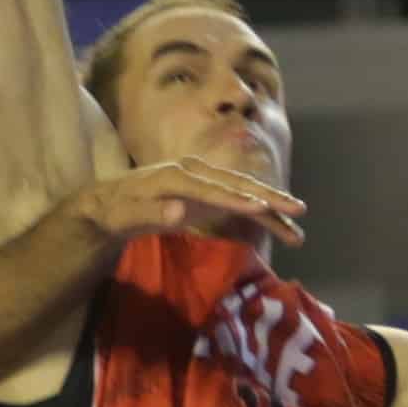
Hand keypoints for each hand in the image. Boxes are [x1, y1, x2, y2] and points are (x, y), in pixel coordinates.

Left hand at [70, 158, 306, 251]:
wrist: (109, 204)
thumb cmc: (113, 211)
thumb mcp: (123, 215)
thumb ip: (149, 212)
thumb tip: (178, 212)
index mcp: (176, 176)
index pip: (211, 188)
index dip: (236, 198)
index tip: (260, 207)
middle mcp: (195, 173)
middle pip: (237, 185)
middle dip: (269, 198)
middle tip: (298, 210)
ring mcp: (204, 182)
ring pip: (245, 194)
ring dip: (273, 211)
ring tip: (298, 233)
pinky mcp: (208, 196)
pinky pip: (240, 205)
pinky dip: (261, 216)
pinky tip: (282, 230)